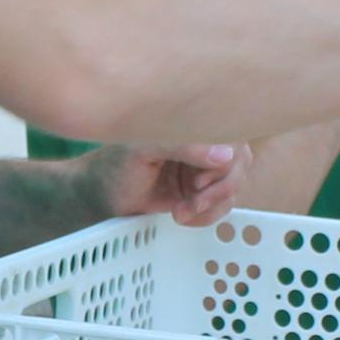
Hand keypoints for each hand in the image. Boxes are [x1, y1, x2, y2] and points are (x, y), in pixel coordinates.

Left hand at [87, 141, 246, 227]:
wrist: (99, 198)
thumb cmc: (114, 166)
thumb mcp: (144, 150)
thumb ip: (183, 146)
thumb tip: (226, 155)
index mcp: (189, 123)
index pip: (230, 135)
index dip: (225, 162)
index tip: (200, 180)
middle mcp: (201, 144)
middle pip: (239, 162)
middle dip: (219, 188)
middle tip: (193, 200)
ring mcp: (203, 168)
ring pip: (233, 186)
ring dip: (210, 205)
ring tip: (181, 211)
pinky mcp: (201, 193)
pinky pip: (223, 205)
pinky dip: (207, 216)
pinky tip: (182, 215)